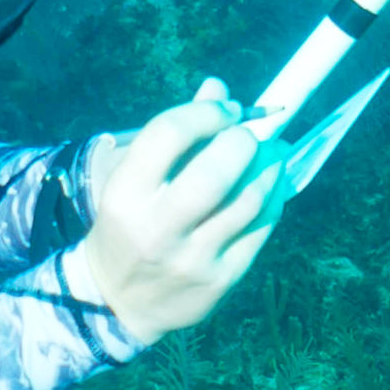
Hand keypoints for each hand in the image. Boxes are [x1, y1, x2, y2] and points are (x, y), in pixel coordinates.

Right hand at [70, 79, 283, 344]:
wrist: (116, 301)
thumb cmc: (128, 225)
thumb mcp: (132, 180)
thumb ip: (175, 135)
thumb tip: (219, 88)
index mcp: (125, 195)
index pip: (169, 134)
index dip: (206, 112)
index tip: (225, 110)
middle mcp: (156, 229)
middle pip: (216, 171)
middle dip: (242, 141)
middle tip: (247, 136)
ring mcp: (192, 258)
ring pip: (249, 199)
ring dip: (268, 166)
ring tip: (270, 153)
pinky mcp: (221, 279)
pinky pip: (262, 227)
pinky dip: (274, 196)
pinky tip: (271, 183)